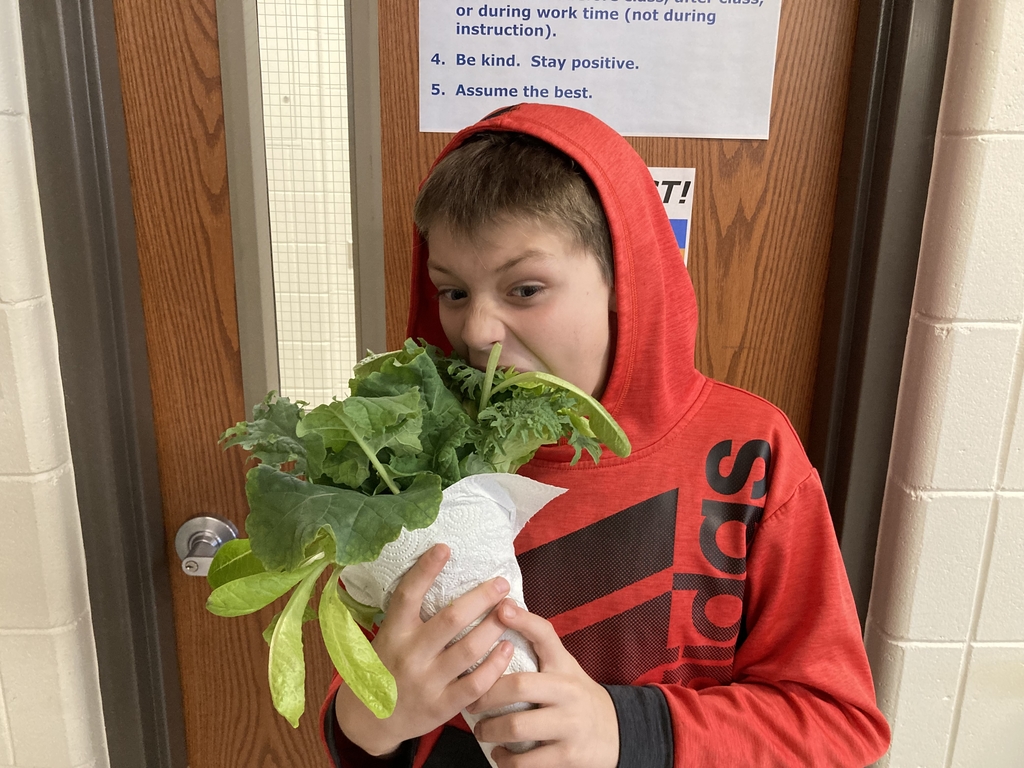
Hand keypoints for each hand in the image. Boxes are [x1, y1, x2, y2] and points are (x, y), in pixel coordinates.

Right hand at [334, 543, 514, 755]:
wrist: (370, 721)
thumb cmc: (387, 668)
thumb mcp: (388, 637)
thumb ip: (409, 616)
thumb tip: (441, 576)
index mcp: (394, 633)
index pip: (408, 595)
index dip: (425, 569)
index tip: (445, 547)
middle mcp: (410, 655)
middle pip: (451, 619)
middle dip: (481, 598)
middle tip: (501, 583)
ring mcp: (426, 682)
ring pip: (469, 649)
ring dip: (493, 627)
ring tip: (510, 611)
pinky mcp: (441, 707)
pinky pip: (475, 684)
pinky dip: (495, 665)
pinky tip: (508, 648)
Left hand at [467, 599, 618, 767]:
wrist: (618, 733)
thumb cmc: (576, 695)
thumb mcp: (564, 667)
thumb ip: (537, 646)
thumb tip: (502, 610)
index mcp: (564, 666)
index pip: (545, 635)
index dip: (523, 620)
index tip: (501, 609)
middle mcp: (569, 692)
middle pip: (519, 686)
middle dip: (486, 695)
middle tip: (471, 704)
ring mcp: (570, 725)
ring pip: (517, 726)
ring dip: (489, 731)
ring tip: (481, 731)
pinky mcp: (568, 756)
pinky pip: (526, 762)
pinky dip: (505, 761)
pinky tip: (499, 754)